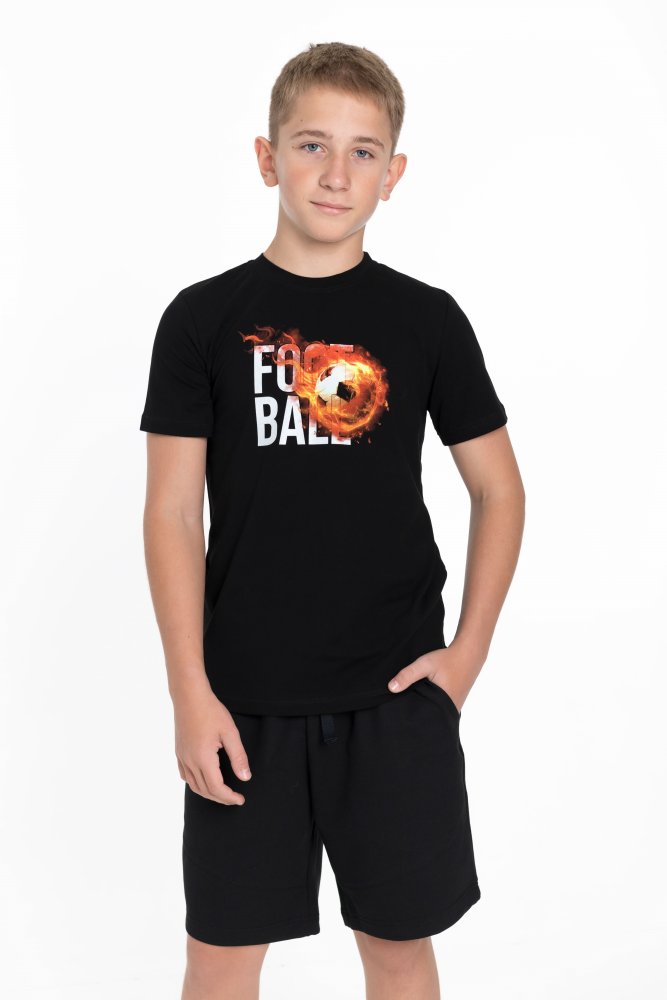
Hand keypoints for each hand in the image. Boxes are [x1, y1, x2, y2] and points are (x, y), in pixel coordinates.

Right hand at [173, 684, 251, 805]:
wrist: (189, 696)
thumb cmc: (211, 711)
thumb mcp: (230, 733)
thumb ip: (238, 757)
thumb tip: (245, 778)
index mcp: (203, 758)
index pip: (217, 788)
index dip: (229, 797)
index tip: (240, 799)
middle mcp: (190, 761)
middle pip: (205, 790)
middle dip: (221, 798)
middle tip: (234, 799)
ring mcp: (182, 757)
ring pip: (194, 785)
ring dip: (208, 793)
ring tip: (222, 793)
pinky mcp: (179, 752)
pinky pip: (185, 775)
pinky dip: (195, 784)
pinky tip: (204, 780)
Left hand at [387, 646, 473, 713]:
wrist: (468, 653)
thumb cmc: (447, 659)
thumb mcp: (424, 664)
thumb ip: (408, 675)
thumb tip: (391, 688)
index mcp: (443, 705)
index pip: (424, 718)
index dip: (412, 717)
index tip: (400, 715)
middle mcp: (450, 709)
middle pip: (429, 717)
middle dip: (417, 714)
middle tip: (403, 710)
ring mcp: (454, 707)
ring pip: (435, 712)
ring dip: (425, 708)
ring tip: (412, 704)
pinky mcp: (454, 702)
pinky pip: (440, 707)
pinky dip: (432, 703)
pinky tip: (424, 697)